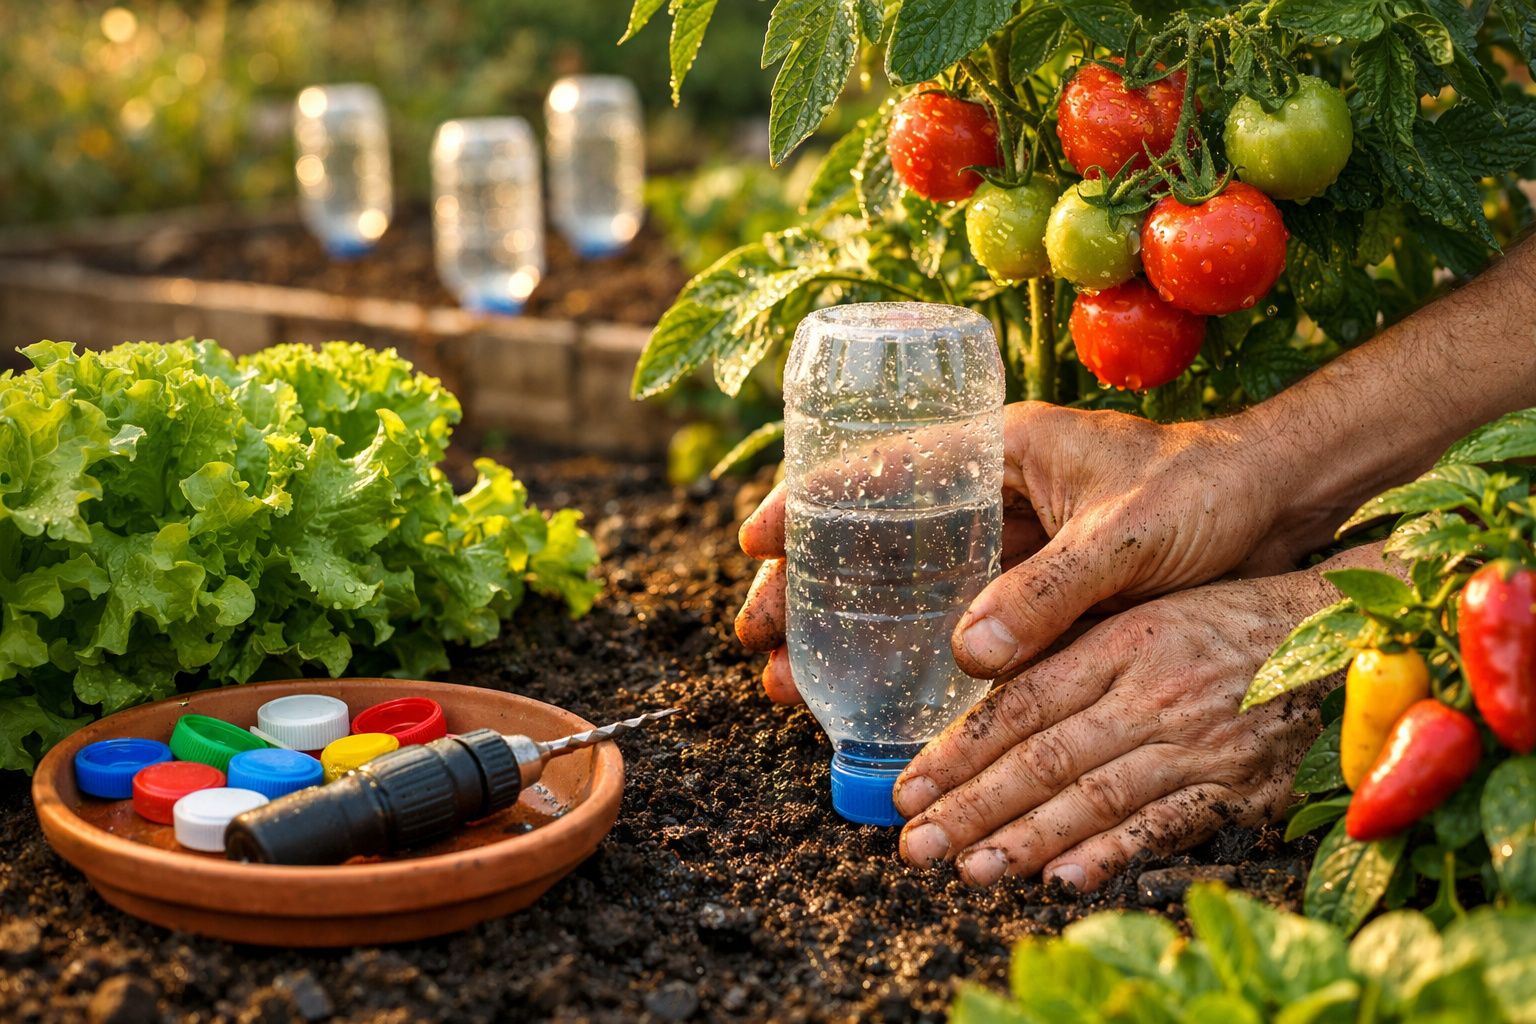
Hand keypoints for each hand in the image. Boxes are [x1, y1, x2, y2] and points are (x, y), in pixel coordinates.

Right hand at [735, 401, 1306, 700]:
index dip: (810, 502)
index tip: (754, 543)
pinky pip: (957, 622)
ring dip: (851, 632)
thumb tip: (964, 656)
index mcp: (1003, 448)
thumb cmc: (1210, 492)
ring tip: (796, 687)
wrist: (1283, 509)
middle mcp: (994, 492)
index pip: (882, 465)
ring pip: (907, 586)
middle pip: (877, 536)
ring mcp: (1012, 544)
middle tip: (761, 640)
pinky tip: (881, 699)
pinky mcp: (1038, 590)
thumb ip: (1051, 593)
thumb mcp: (1128, 536)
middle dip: (809, 586)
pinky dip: (913, 657)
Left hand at [894, 564, 1343, 888]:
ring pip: (1095, 798)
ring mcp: (1197, 744)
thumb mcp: (1144, 612)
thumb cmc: (1226, 620)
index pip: (1022, 705)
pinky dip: (1113, 854)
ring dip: (1027, 838)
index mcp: (1122, 645)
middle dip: (973, 807)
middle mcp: (1152, 694)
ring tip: (970, 868)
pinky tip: (1062, 877)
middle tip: (916, 844)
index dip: (961, 750)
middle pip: (1046, 758)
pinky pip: (1168, 826)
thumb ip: (1072, 651)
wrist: (1338, 633)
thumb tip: (987, 685)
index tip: (909, 788)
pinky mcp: (1240, 786)